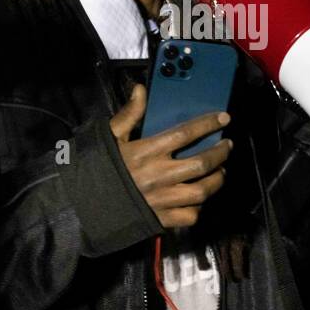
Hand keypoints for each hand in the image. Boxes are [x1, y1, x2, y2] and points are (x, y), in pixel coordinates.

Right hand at [109, 84, 231, 229]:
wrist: (83, 206)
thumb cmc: (99, 168)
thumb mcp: (110, 137)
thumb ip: (129, 114)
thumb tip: (141, 90)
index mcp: (146, 152)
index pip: (185, 134)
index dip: (207, 124)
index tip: (223, 118)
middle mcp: (159, 176)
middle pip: (201, 163)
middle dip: (220, 153)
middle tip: (227, 146)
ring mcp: (162, 200)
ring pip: (202, 191)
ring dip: (217, 180)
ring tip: (221, 171)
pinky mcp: (161, 219)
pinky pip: (190, 215)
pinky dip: (199, 207)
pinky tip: (199, 197)